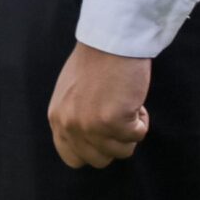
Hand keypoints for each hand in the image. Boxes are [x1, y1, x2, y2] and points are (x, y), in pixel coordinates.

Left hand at [48, 42, 150, 167]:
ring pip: (122, 151)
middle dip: (114, 142)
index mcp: (58, 119)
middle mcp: (71, 126)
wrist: (112, 39)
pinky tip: (135, 100)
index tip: (105, 135)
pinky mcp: (115, 122)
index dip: (93, 150)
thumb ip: (74, 117)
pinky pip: (138, 135)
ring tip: (127, 104)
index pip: (72, 158)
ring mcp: (92, 126)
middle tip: (119, 117)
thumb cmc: (96, 59)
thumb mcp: (71, 93)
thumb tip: (88, 139)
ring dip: (130, 130)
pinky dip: (142, 120)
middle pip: (99, 160)